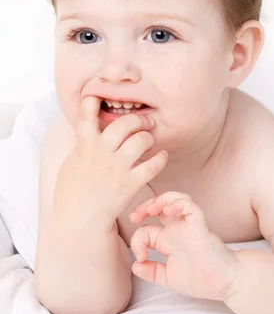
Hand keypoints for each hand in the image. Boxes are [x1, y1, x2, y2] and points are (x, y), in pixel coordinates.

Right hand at [53, 96, 167, 228]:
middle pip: (123, 124)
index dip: (93, 99)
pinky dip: (161, 157)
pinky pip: (153, 165)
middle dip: (137, 119)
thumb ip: (83, 143)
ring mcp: (117, 168)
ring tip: (149, 139)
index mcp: (85, 145)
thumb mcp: (72, 162)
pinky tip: (161, 156)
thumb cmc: (73, 190)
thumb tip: (90, 127)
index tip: (100, 93)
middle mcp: (102, 153)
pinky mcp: (131, 183)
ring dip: (148, 136)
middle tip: (143, 122)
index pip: (87, 115)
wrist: (80, 219)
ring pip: (141, 140)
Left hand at [129, 192, 237, 300]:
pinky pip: (190, 206)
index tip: (141, 258)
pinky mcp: (200, 226)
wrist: (224, 285)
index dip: (137, 241)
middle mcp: (177, 229)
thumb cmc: (200, 280)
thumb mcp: (168, 277)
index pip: (147, 230)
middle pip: (159, 206)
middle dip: (143, 207)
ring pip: (175, 199)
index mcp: (168, 240)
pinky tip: (168, 209)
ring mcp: (189, 226)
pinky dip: (179, 203)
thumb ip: (152, 272)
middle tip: (134, 216)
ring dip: (160, 199)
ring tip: (151, 208)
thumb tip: (135, 265)